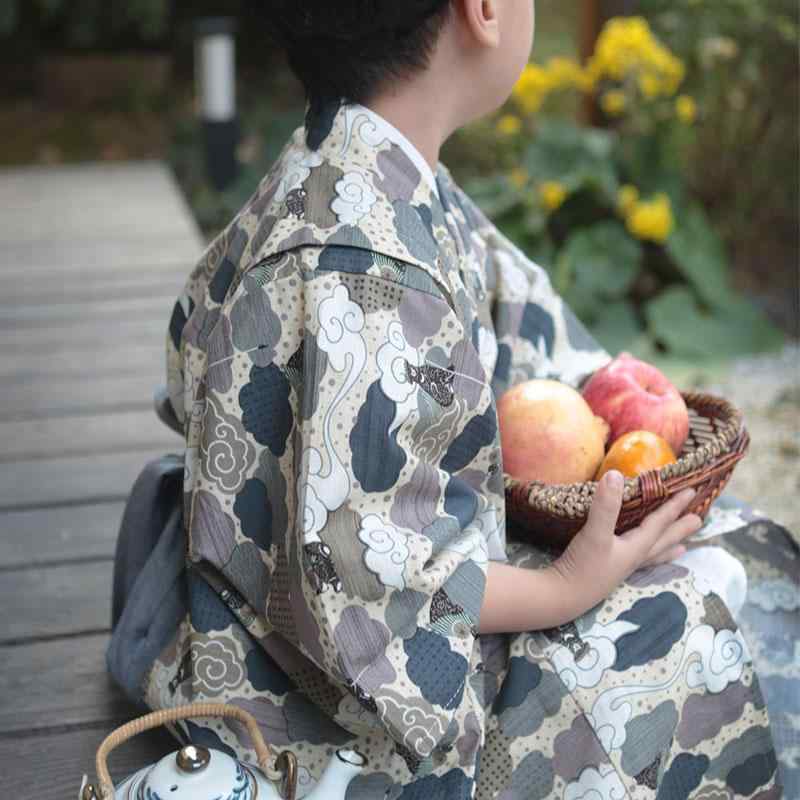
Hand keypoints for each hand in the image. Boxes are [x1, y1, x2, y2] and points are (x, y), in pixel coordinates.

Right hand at [552, 470, 702, 609]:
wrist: (562, 597)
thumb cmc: (582, 566)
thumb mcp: (595, 533)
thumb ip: (605, 506)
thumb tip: (615, 474)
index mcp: (635, 547)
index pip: (659, 523)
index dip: (674, 506)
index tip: (692, 492)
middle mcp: (633, 558)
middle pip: (662, 541)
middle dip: (679, 529)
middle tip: (699, 521)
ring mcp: (621, 567)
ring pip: (652, 555)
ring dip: (667, 548)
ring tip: (682, 548)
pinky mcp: (607, 572)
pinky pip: (637, 562)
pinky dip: (646, 559)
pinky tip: (639, 560)